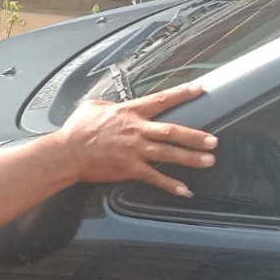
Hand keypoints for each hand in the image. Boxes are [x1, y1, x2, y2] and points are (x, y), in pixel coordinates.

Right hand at [55, 82, 216, 197]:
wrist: (66, 153)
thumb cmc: (76, 130)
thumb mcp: (92, 107)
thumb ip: (109, 104)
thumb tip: (113, 104)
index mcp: (129, 112)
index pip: (161, 100)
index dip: (182, 93)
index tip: (200, 89)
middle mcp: (136, 130)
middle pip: (172, 131)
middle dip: (195, 136)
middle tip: (213, 140)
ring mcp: (134, 150)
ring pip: (168, 153)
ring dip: (191, 158)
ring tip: (209, 160)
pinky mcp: (129, 168)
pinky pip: (154, 177)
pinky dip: (170, 184)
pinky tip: (184, 190)